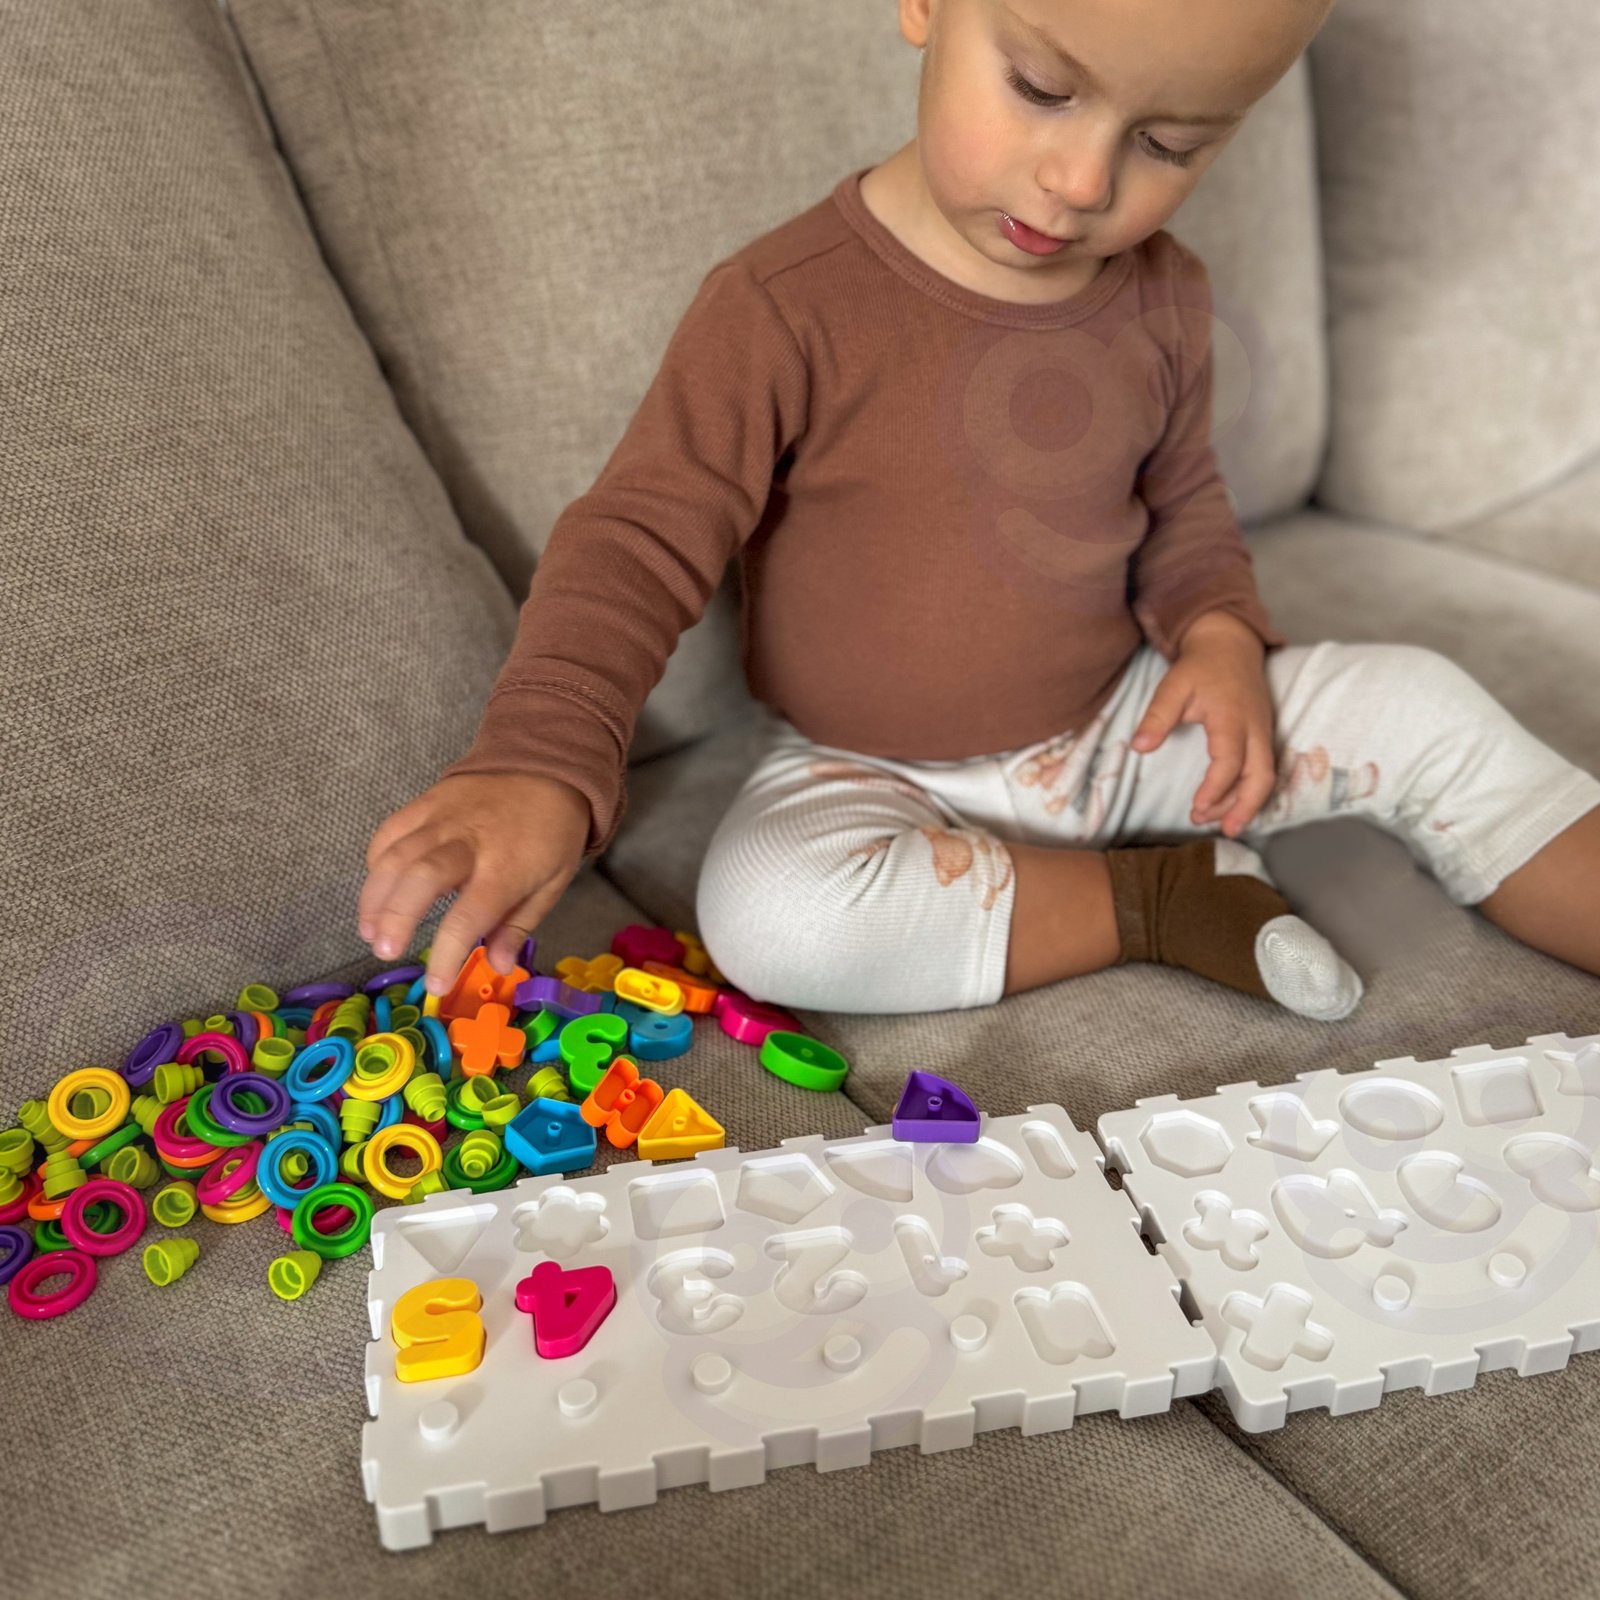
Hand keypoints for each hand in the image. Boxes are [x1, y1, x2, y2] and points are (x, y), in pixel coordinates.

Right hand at [357, 772, 591, 994]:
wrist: (547, 767)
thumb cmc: (552, 833)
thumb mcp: (552, 884)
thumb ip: (518, 926)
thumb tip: (496, 966)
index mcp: (507, 867)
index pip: (468, 915)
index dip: (447, 953)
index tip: (436, 985)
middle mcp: (470, 840)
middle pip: (421, 876)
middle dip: (395, 918)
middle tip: (384, 951)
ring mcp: (443, 816)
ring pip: (396, 854)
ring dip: (375, 897)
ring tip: (370, 931)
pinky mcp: (426, 801)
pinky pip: (391, 831)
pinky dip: (377, 863)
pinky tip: (377, 891)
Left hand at [1128, 611, 1277, 837]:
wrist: (1230, 645)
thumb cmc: (1200, 667)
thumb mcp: (1173, 686)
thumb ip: (1157, 717)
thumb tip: (1140, 747)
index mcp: (1232, 717)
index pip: (1230, 761)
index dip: (1216, 788)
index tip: (1197, 807)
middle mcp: (1256, 727)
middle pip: (1262, 775)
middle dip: (1244, 806)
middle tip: (1222, 830)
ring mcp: (1264, 732)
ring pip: (1266, 775)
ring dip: (1246, 803)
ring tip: (1220, 824)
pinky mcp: (1264, 735)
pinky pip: (1264, 768)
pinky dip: (1251, 791)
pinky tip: (1230, 806)